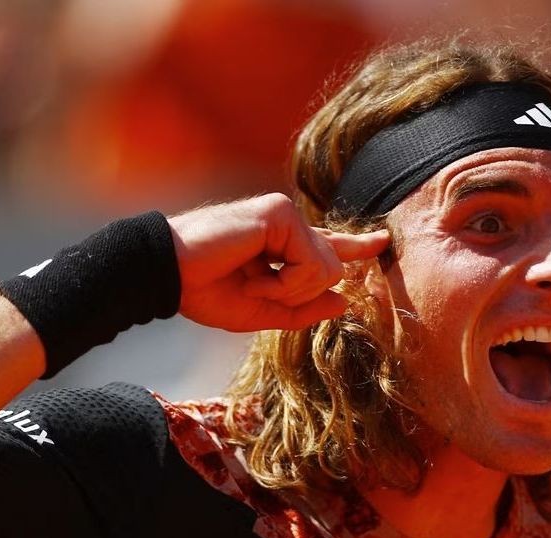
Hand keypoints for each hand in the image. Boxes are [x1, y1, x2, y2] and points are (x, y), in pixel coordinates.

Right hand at [168, 193, 389, 331]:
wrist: (169, 275)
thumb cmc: (203, 290)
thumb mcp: (260, 312)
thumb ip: (302, 310)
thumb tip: (344, 302)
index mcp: (283, 244)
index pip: (328, 245)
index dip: (357, 245)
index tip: (382, 242)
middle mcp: (288, 225)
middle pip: (332, 271)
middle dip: (298, 295)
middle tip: (255, 289)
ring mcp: (285, 215)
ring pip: (327, 270)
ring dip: (290, 291)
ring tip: (252, 280)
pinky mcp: (280, 213)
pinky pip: (312, 264)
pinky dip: (285, 283)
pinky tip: (254, 274)